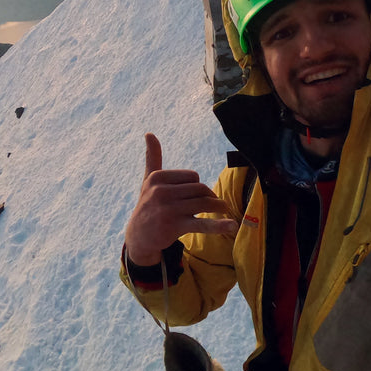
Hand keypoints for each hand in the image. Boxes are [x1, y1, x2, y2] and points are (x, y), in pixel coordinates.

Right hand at [124, 133, 237, 266]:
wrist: (138, 236)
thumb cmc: (148, 204)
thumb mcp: (148, 181)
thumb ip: (152, 157)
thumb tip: (149, 133)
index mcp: (157, 178)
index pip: (192, 176)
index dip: (198, 185)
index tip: (197, 194)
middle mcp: (160, 192)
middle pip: (200, 189)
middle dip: (210, 196)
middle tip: (215, 204)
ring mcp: (168, 210)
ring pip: (204, 203)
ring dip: (219, 206)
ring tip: (225, 210)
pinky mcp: (174, 226)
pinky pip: (202, 224)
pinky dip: (218, 225)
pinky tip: (232, 225)